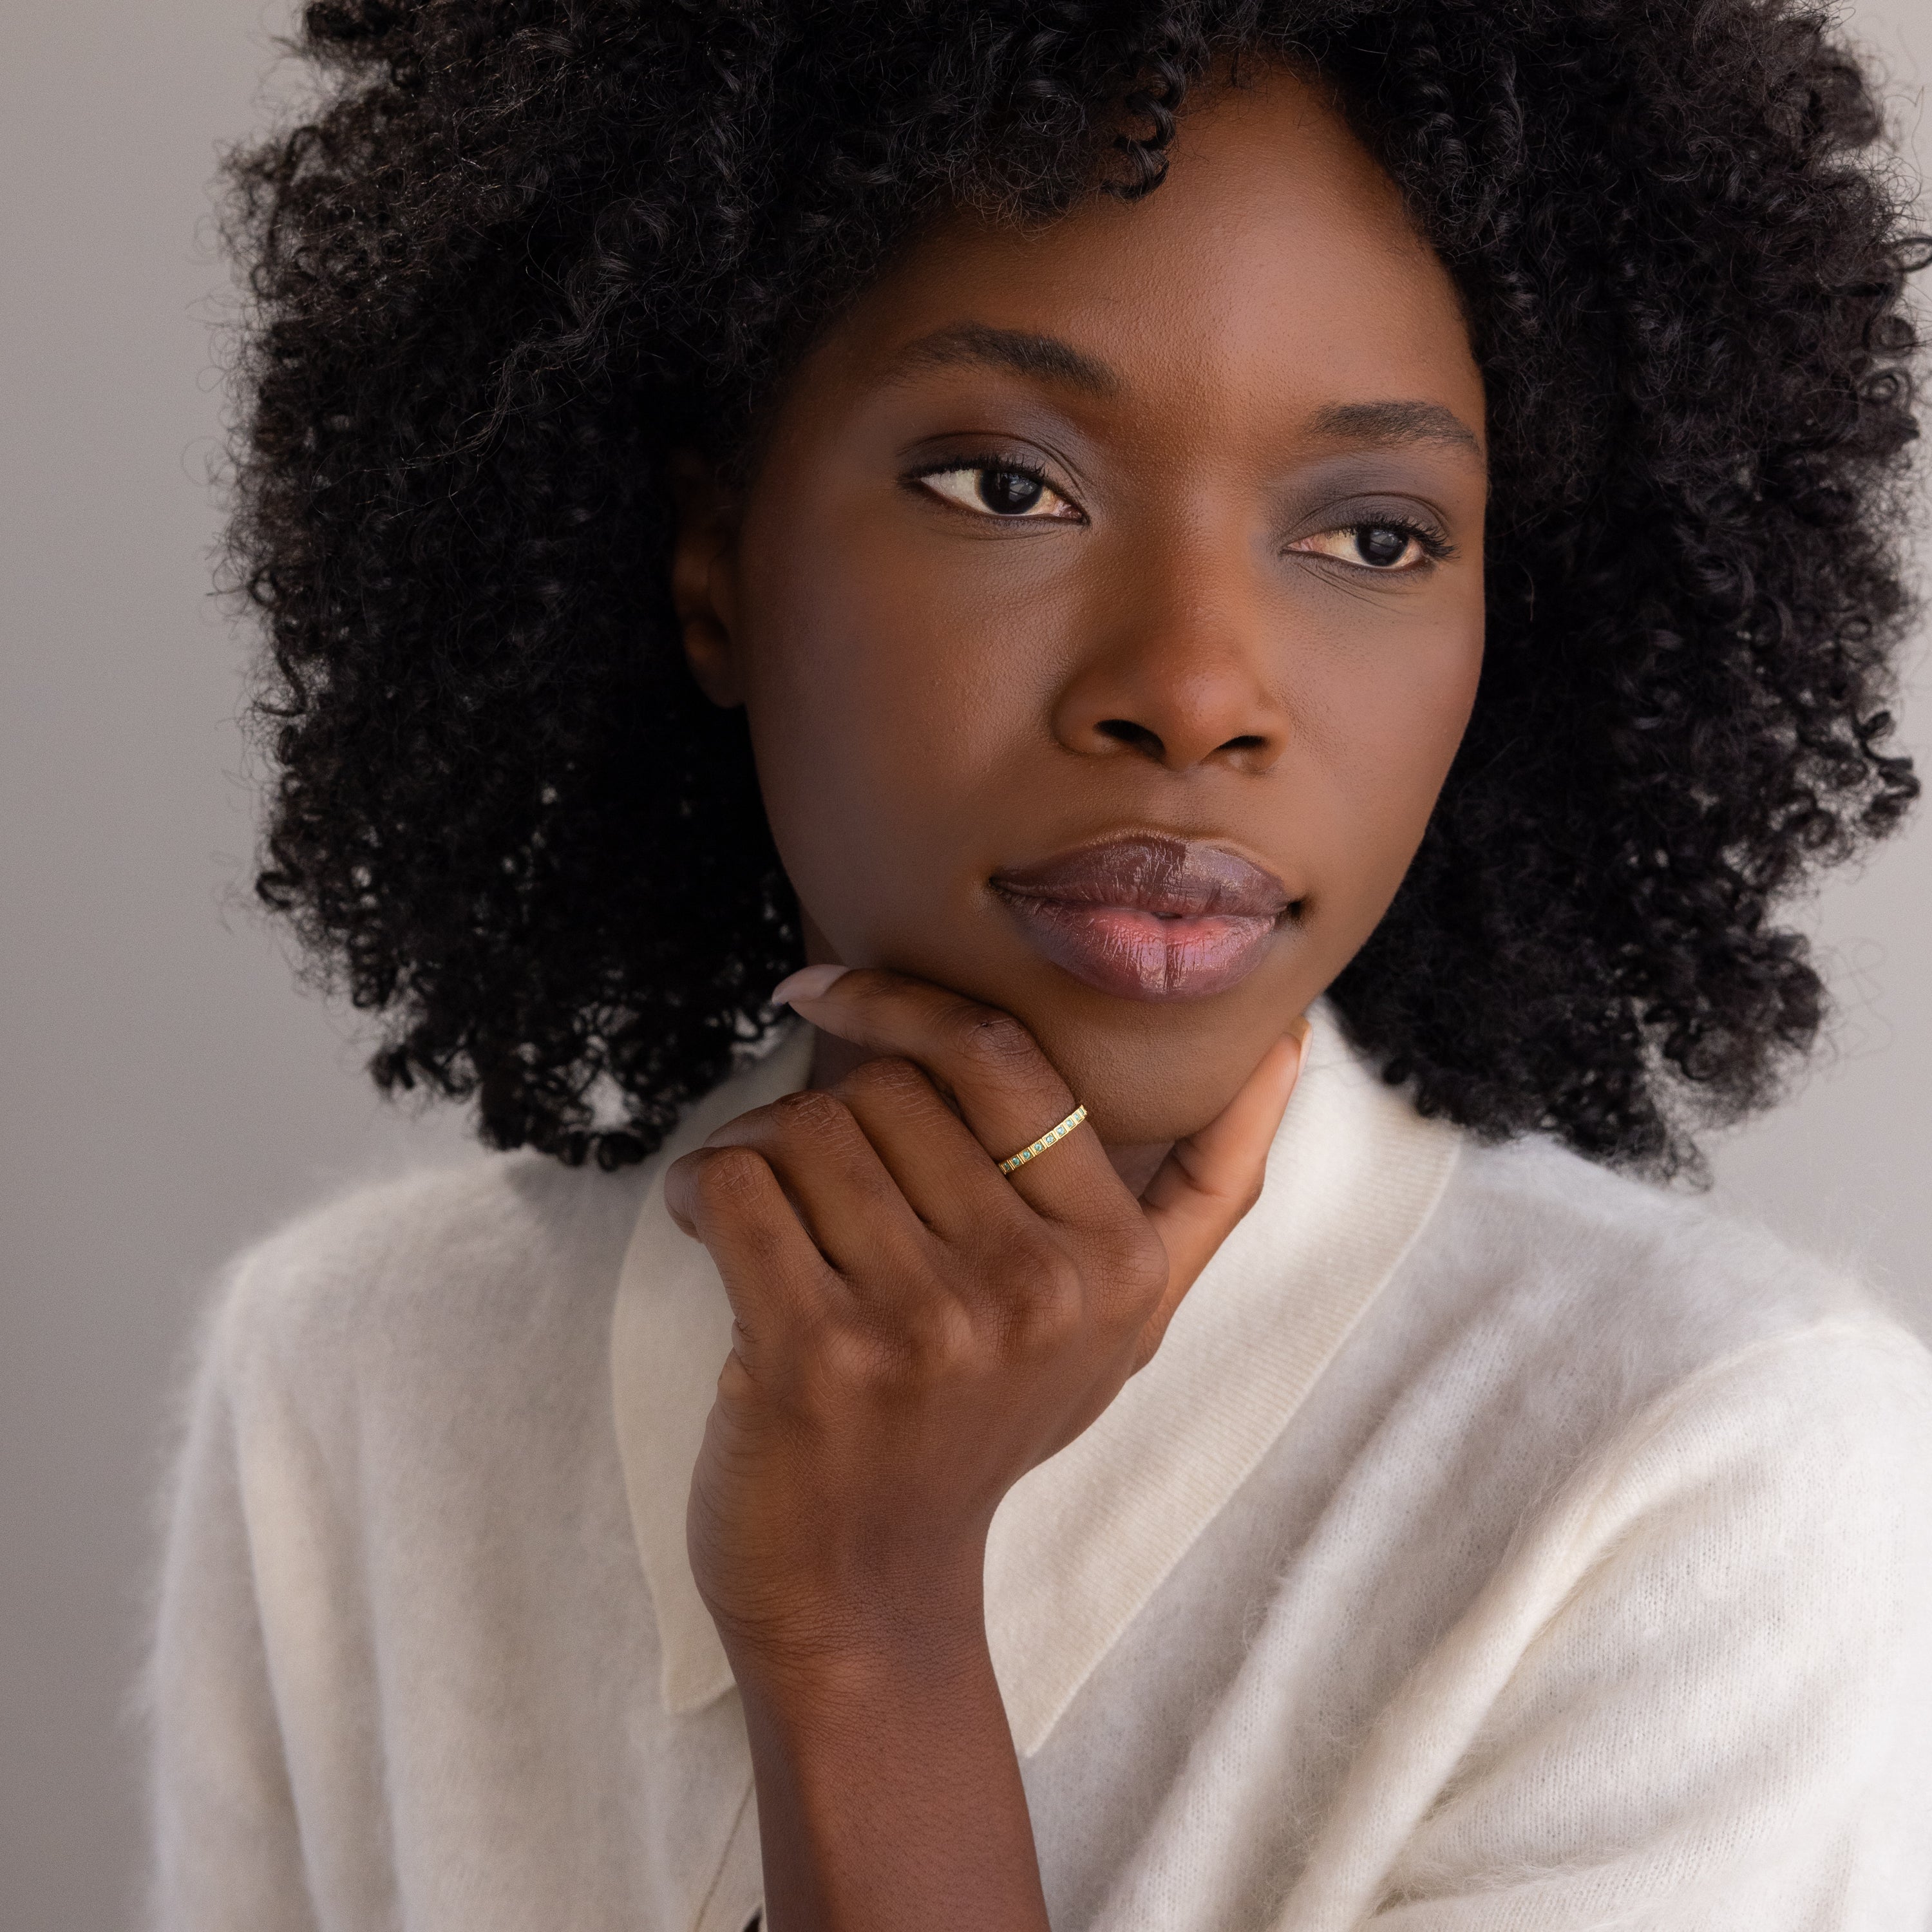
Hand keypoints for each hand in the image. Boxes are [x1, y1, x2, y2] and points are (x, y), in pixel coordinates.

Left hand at [665, 967, 1308, 1678]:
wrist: (869, 1593)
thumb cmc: (985, 1427)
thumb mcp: (1129, 1320)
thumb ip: (1209, 1186)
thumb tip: (1288, 1040)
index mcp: (1117, 1259)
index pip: (1003, 1055)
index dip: (904, 1000)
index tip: (830, 990)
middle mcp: (1037, 1289)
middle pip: (889, 1090)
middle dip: (823, 1114)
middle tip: (806, 1180)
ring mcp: (930, 1327)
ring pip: (808, 1129)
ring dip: (758, 1153)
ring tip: (766, 1215)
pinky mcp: (818, 1359)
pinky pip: (736, 1185)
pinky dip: (704, 1188)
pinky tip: (715, 1229)